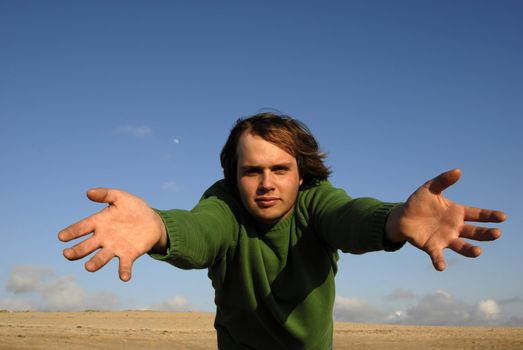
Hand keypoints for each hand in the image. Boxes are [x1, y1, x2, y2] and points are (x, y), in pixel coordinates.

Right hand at [58, 188, 167, 280]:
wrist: (153, 221)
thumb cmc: (134, 208)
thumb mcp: (120, 197)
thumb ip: (106, 194)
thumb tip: (88, 193)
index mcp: (99, 223)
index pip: (81, 228)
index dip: (72, 232)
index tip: (61, 237)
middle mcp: (103, 238)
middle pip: (86, 246)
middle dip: (77, 251)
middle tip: (67, 254)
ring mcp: (115, 248)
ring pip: (101, 258)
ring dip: (95, 263)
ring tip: (88, 267)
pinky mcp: (129, 255)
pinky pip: (124, 265)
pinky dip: (124, 271)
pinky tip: (124, 277)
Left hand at [386, 169, 506, 270]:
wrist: (402, 217)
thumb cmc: (418, 203)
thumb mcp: (430, 188)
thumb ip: (443, 180)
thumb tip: (458, 171)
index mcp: (457, 213)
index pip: (477, 214)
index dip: (490, 216)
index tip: (502, 217)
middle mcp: (455, 228)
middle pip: (474, 232)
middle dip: (486, 234)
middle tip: (497, 233)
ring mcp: (445, 238)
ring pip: (461, 246)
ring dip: (470, 250)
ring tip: (478, 252)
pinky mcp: (432, 247)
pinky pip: (437, 256)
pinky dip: (440, 261)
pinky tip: (441, 267)